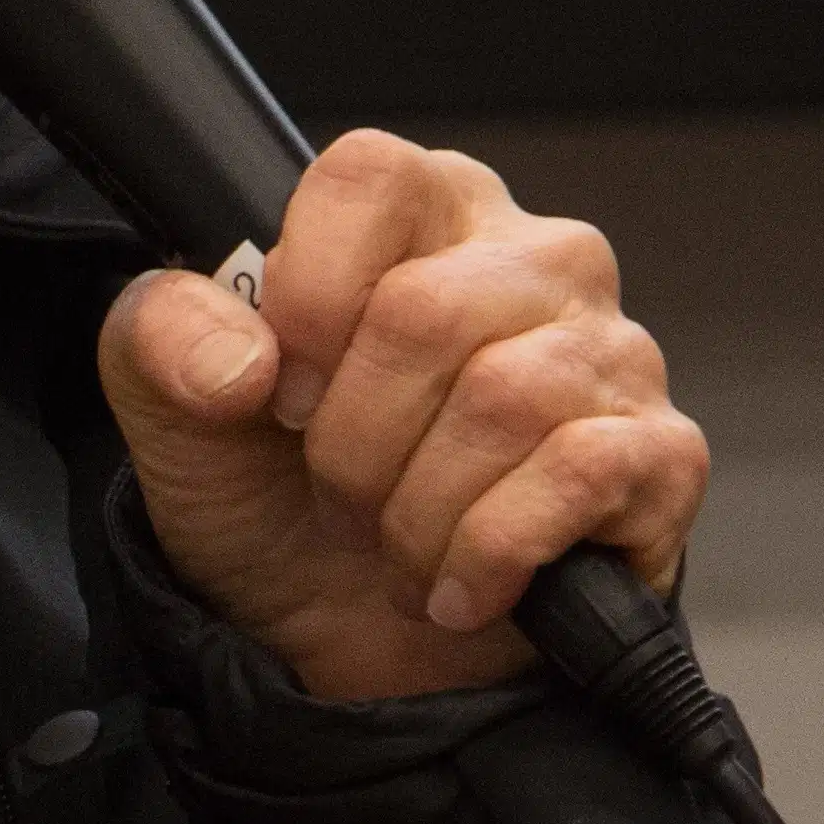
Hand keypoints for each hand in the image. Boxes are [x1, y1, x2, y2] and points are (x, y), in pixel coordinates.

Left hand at [96, 130, 708, 704]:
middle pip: (424, 310)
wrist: (349, 648)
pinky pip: (577, 474)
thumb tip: (240, 356)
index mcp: (420, 211)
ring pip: (503, 400)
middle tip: (335, 495)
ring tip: (396, 542)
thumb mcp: (176, 416)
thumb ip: (163, 341)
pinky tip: (459, 584)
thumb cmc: (276, 499)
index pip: (369, 175)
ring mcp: (610, 351)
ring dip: (414, 510)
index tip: (279, 391)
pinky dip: (487, 552)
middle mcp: (532, 258)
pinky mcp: (660, 454)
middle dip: (350, 439)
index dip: (307, 294)